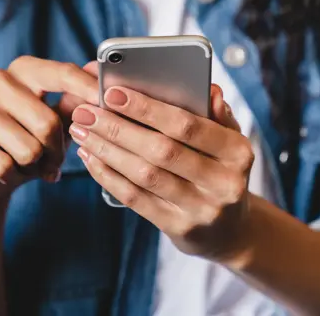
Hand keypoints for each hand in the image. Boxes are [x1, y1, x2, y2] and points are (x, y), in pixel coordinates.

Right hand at [0, 57, 97, 206]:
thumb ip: (76, 101)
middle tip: (55, 160)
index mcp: (24, 70)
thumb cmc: (29, 140)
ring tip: (30, 164)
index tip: (106, 103)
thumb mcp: (57, 122)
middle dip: (57, 150)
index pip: (60, 73)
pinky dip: (12, 175)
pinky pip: (2, 164)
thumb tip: (99, 72)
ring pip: (27, 148)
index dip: (86, 89)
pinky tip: (7, 171)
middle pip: (47, 121)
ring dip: (35, 166)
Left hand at [69, 85, 253, 263]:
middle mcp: (223, 183)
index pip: (188, 125)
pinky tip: (91, 157)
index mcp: (237, 152)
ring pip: (144, 175)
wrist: (230, 229)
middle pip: (160, 150)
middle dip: (117, 128)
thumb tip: (209, 90)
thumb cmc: (221, 170)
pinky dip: (108, 176)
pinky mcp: (178, 228)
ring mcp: (201, 209)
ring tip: (81, 131)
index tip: (112, 93)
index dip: (147, 109)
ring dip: (107, 150)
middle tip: (85, 112)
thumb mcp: (229, 142)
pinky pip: (136, 198)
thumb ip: (217, 115)